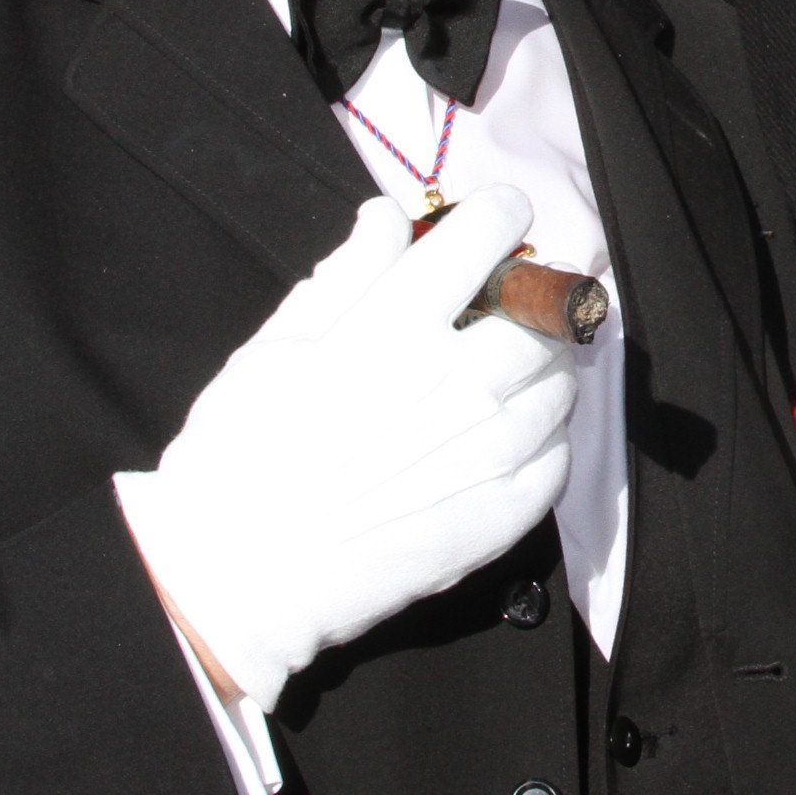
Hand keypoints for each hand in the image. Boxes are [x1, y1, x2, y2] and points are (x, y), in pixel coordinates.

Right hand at [115, 187, 573, 712]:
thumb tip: (388, 217)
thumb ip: (345, 275)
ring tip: (503, 383)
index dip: (500, 216)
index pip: (486, 236)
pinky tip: (503, 446)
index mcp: (397, 325)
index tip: (500, 222)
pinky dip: (543, 443)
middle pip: (544, 313)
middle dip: (534, 301)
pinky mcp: (501, 515)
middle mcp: (458, 380)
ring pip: (561, 385)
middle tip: (506, 314)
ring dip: (543, 371)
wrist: (234, 577)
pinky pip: (557, 459)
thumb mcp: (275, 346)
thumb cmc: (239, 453)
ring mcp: (488, 451)